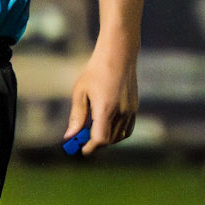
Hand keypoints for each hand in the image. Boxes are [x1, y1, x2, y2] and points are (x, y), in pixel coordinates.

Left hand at [65, 39, 137, 155]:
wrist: (119, 54)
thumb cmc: (96, 70)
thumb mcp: (80, 91)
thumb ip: (76, 116)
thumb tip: (69, 136)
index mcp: (105, 109)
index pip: (100, 140)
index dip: (90, 147)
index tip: (80, 149)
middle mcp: (121, 112)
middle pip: (109, 140)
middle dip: (95, 143)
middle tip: (82, 139)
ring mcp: (130, 110)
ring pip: (119, 136)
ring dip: (106, 138)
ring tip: (92, 129)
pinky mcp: (135, 107)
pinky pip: (128, 129)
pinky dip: (118, 133)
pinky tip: (107, 125)